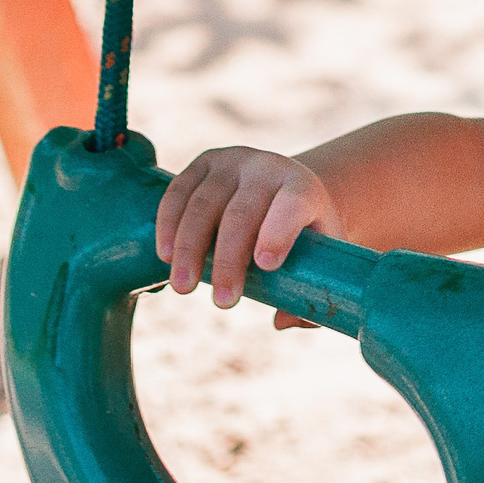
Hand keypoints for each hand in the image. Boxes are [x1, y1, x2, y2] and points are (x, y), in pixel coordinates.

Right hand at [155, 146, 346, 328]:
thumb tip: (282, 320)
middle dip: (229, 260)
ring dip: (190, 248)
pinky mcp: (202, 164)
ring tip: (184, 287)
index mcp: (303, 187)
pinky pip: (178, 192)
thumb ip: (311, 293)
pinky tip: (166, 256)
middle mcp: (267, 167)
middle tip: (223, 303)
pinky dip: (168, 225)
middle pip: (243, 212)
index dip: (278, 232)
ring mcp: (232, 162)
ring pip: (204, 204)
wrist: (280, 187)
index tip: (266, 265)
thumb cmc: (301, 231)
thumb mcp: (318, 256)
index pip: (293, 204)